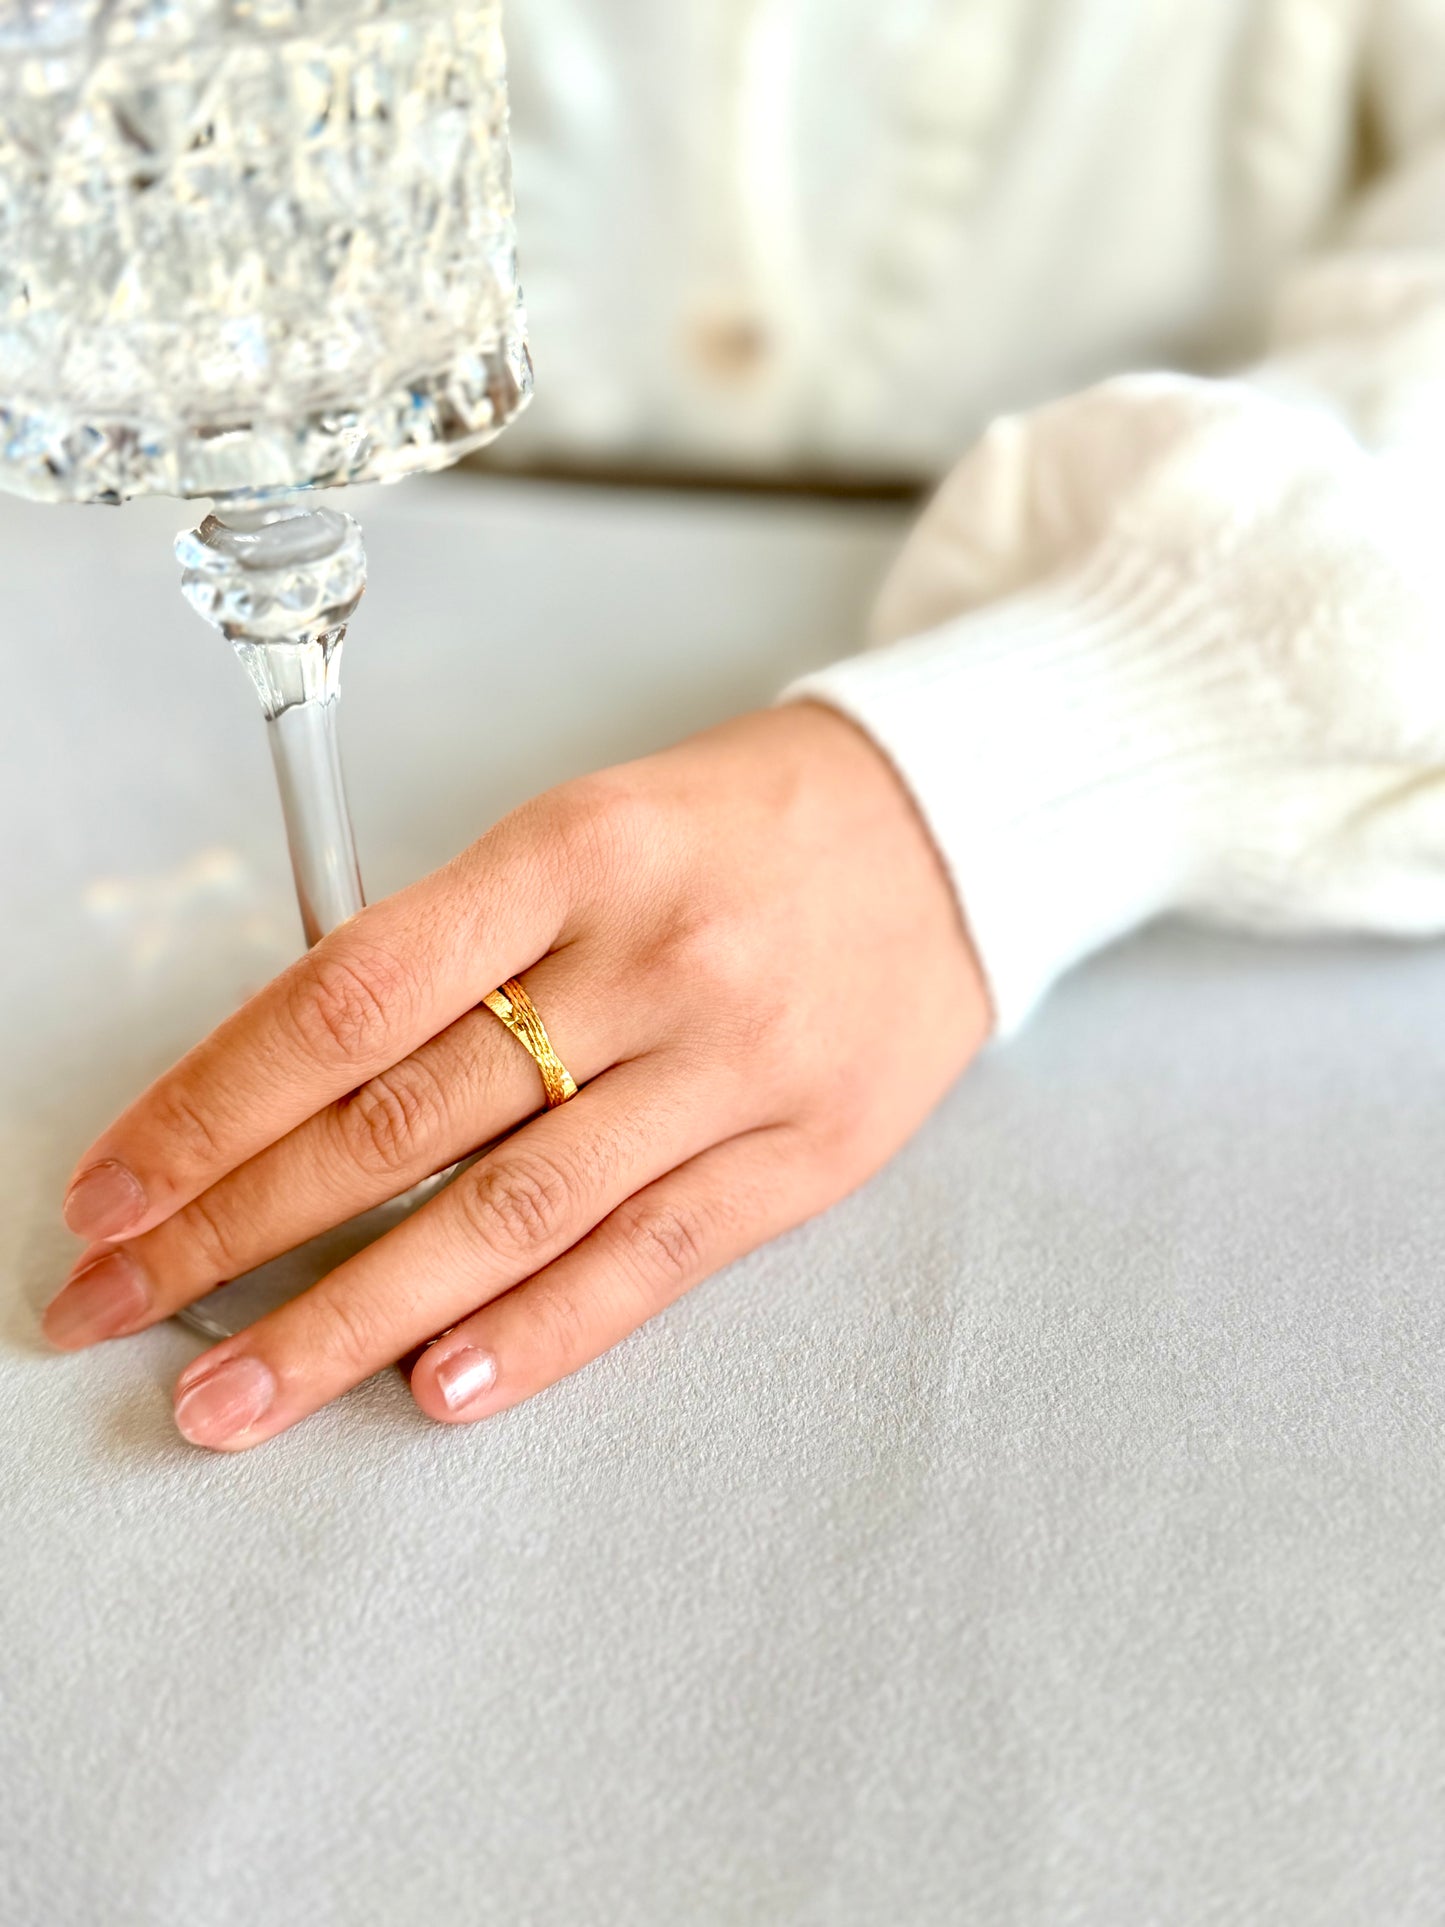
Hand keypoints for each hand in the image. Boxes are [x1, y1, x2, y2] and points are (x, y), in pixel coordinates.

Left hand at [44, 703, 989, 1449]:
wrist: (950, 828)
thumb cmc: (737, 826)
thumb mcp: (586, 830)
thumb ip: (459, 951)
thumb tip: (299, 1101)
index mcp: (572, 853)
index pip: (348, 998)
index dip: (212, 1107)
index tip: (114, 1194)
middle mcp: (652, 960)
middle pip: (406, 1123)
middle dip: (237, 1232)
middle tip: (112, 1312)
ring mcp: (737, 1065)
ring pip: (513, 1215)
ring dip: (353, 1320)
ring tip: (234, 1395)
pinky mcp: (808, 1154)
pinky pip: (652, 1258)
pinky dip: (538, 1333)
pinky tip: (435, 1388)